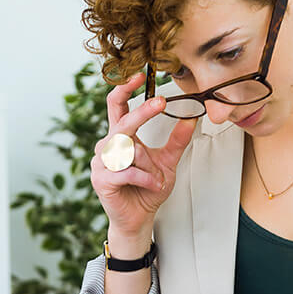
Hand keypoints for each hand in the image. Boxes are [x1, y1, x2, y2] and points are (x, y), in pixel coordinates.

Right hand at [91, 71, 196, 244]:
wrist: (139, 218)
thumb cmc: (149, 189)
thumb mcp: (168, 162)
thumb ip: (177, 141)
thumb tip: (191, 118)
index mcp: (121, 137)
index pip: (118, 106)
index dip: (124, 89)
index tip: (138, 75)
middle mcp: (107, 146)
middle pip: (123, 122)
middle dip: (142, 112)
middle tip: (160, 103)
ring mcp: (101, 163)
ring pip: (129, 151)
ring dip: (149, 165)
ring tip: (158, 178)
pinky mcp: (101, 179)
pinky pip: (127, 171)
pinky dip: (145, 178)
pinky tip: (152, 185)